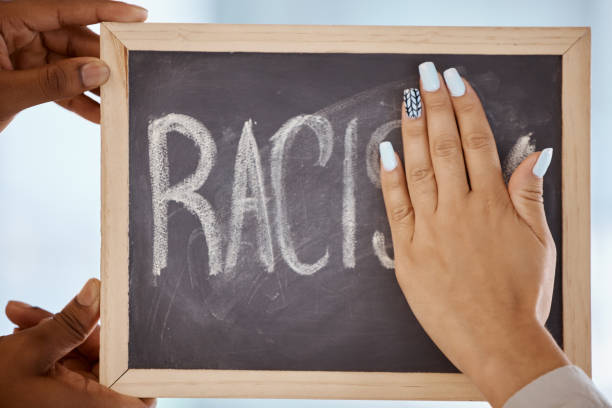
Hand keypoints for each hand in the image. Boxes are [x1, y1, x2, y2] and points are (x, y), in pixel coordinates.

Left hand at [0, 0, 147, 131]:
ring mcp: (20, 53)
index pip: (65, 9)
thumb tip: (97, 72)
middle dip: (102, 60)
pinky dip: (76, 100)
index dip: (104, 11)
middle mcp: (16, 31)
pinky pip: (57, 84)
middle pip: (72, 38)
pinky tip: (98, 114)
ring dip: (93, 86)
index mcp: (6, 18)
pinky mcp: (24, 74)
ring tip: (119, 100)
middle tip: (130, 74)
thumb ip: (53, 82)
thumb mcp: (5, 92)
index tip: (137, 16)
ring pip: (69, 64)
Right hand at [1, 279, 155, 406]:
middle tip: (59, 311)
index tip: (131, 325)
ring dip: (60, 333)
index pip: (143, 391)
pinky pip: (69, 365)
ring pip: (86, 359)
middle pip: (111, 362)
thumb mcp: (31, 351)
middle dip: (83, 331)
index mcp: (92, 407)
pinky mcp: (60, 395)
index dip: (142, 359)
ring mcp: (74, 402)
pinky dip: (52, 346)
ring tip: (24, 319)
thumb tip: (98, 291)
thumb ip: (72, 321)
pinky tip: (24, 327)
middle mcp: (88, 407)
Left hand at [379, 63, 568, 406]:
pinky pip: (396, 207)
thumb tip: (535, 154)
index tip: (455, 81)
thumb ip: (530, 193)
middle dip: (436, 105)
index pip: (477, 141)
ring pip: (419, 168)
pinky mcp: (408, 251)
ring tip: (407, 99)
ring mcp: (432, 229)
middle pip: (446, 145)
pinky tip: (385, 151)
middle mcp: (460, 209)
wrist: (497, 340)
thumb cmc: (521, 294)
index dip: (465, 106)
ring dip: (412, 130)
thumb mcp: (538, 241)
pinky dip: (389, 178)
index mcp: (493, 204)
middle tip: (426, 74)